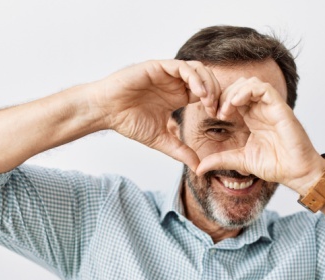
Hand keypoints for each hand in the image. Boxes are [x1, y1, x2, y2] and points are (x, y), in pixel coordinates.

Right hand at [92, 60, 220, 170]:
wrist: (105, 111)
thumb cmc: (128, 122)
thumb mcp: (160, 139)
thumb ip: (180, 150)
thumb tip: (198, 167)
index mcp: (177, 96)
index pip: (206, 93)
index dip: (215, 102)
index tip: (218, 117)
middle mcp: (174, 82)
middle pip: (207, 78)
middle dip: (216, 92)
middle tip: (217, 109)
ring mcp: (167, 73)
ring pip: (198, 69)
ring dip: (208, 83)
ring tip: (209, 100)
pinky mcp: (158, 67)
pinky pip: (182, 66)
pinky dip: (194, 77)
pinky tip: (198, 92)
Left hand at [196, 77, 324, 192]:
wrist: (296, 172)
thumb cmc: (275, 165)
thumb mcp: (240, 160)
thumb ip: (220, 160)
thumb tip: (198, 169)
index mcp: (252, 117)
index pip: (233, 97)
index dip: (219, 101)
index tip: (211, 114)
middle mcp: (261, 109)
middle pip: (239, 85)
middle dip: (223, 94)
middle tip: (216, 111)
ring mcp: (271, 107)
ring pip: (250, 83)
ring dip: (233, 92)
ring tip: (225, 109)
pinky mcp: (280, 108)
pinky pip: (264, 88)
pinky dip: (247, 91)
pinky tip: (236, 104)